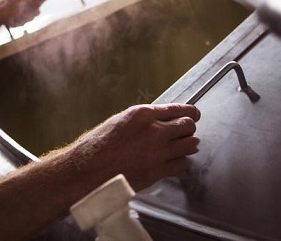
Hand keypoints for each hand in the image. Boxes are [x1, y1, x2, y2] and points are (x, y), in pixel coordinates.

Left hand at [0, 0, 52, 29]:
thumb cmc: (1, 8)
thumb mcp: (20, 0)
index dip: (35, 5)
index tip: (27, 9)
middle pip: (36, 8)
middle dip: (28, 14)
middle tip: (17, 14)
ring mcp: (18, 4)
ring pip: (30, 16)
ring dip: (22, 20)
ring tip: (11, 19)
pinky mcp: (14, 13)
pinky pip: (23, 20)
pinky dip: (18, 23)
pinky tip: (9, 22)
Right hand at [69, 103, 199, 190]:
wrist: (86, 171)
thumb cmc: (95, 147)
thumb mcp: (118, 122)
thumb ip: (140, 121)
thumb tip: (157, 121)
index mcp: (142, 114)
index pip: (177, 108)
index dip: (189, 112)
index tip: (194, 114)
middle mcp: (153, 130)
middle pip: (188, 125)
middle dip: (188, 128)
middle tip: (186, 132)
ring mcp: (158, 151)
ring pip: (190, 144)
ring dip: (188, 145)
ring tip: (182, 147)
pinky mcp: (157, 171)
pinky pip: (182, 165)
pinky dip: (180, 163)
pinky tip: (173, 163)